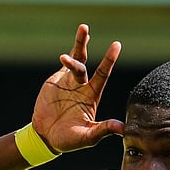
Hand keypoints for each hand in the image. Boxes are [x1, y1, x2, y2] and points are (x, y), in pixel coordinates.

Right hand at [31, 24, 124, 152]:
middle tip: (103, 37)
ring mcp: (69, 82)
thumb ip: (103, 130)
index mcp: (91, 96)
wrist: (45, 137)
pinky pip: (64, 65)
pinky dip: (68, 56)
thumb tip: (124, 129)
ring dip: (79, 45)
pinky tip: (67, 50)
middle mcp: (83, 86)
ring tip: (83, 29)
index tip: (116, 45)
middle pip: (91, 64)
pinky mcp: (56, 81)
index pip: (103, 74)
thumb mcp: (88, 136)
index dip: (109, 60)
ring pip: (77, 59)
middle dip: (96, 52)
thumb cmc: (68, 140)